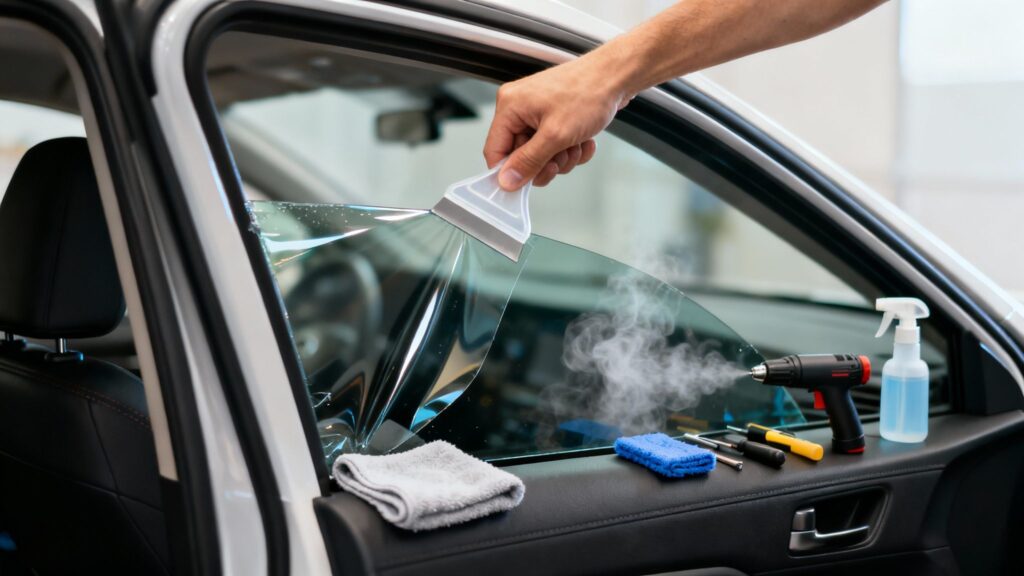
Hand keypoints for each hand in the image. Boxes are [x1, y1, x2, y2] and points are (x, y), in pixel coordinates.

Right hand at [484, 52, 631, 189]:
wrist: (617, 76)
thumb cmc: (589, 91)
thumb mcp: (556, 135)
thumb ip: (529, 161)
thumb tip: (507, 180)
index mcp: (510, 106)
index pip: (495, 150)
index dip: (509, 171)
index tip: (527, 183)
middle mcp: (520, 108)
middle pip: (520, 156)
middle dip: (544, 163)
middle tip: (560, 159)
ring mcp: (537, 112)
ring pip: (540, 154)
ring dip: (562, 157)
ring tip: (576, 144)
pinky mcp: (554, 116)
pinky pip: (555, 145)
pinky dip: (571, 148)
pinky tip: (584, 140)